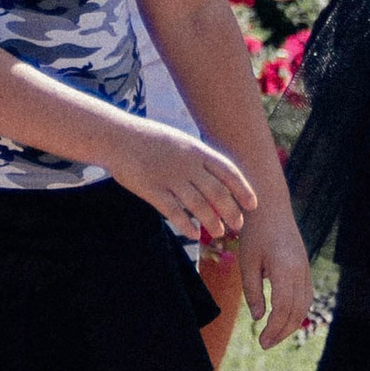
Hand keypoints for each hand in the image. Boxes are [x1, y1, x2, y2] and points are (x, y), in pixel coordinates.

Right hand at [109, 117, 256, 243]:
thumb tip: (218, 176)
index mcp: (197, 150)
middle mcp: (187, 164)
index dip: (243, 189)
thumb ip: (198, 158)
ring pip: (199, 205)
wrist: (117, 136)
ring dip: (212, 222)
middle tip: (238, 225)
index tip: (252, 204)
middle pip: (217, 192)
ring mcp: (169, 177)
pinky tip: (194, 234)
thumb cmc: (150, 139)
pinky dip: (187, 225)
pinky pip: (174, 212)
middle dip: (231, 211)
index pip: (228, 172)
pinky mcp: (151, 190)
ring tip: (219, 232)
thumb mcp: (180, 141)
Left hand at [236, 203, 311, 349]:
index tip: (261, 340)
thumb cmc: (255, 232)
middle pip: (297, 310)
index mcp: (285, 269)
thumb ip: (253, 291)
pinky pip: (306, 295)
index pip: (283, 307)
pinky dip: (297, 310)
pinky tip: (284, 318)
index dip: (273, 328)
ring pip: (305, 304)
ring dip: (291, 323)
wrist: (270, 206)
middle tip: (265, 344)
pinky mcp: (304, 266)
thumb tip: (258, 318)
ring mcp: (305, 268)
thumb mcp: (247, 262)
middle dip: (282, 330)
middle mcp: (300, 270)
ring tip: (274, 335)